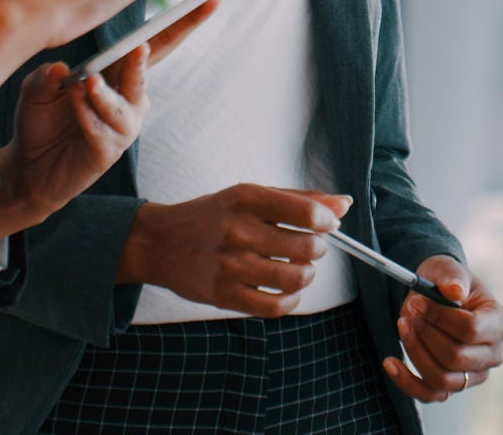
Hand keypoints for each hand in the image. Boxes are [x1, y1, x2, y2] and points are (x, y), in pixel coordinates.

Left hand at [0, 0, 218, 241]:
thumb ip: (45, 77)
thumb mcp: (36, 90)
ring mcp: (122, 127)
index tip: (211, 1)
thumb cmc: (39, 123)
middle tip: (139, 49)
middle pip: (144, 71)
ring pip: (122, 104)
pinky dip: (87, 114)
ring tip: (86, 84)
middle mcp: (129, 99)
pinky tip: (73, 105)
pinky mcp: (108, 152)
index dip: (183, 23)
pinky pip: (102, 129)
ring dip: (104, 93)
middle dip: (142, 60)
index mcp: (118, 74)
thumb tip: (61, 70)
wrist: (27, 169)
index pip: (156, 43)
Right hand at [118, 184, 350, 317]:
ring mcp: (230, 266)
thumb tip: (344, 205)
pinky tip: (287, 291)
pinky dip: (291, 301)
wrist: (158, 242)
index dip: (327, 221)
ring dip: (307, 274)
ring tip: (299, 268)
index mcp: (247, 199)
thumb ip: (299, 199)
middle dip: (318, 248)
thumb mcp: (250, 195)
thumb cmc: (212, 216)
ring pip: (295, 278)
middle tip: (308, 247)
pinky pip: (275, 306)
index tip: (327, 225)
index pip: (306, 212)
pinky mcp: (223, 295)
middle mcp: (238, 231)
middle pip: (306, 247)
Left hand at [383, 256, 502, 402]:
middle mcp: (492, 353)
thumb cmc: (446, 283)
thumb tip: (454, 291)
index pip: (470, 330)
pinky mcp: (453, 386)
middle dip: (425, 334)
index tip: (417, 302)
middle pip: (455, 357)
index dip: (439, 318)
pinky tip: (391, 362)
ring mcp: (474, 374)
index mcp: (498, 322)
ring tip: (402, 327)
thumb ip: (452, 276)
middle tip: (408, 313)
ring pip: (441, 378)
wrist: (438, 297)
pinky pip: (429, 395)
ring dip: (415, 352)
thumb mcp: (448, 269)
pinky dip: (406, 381)